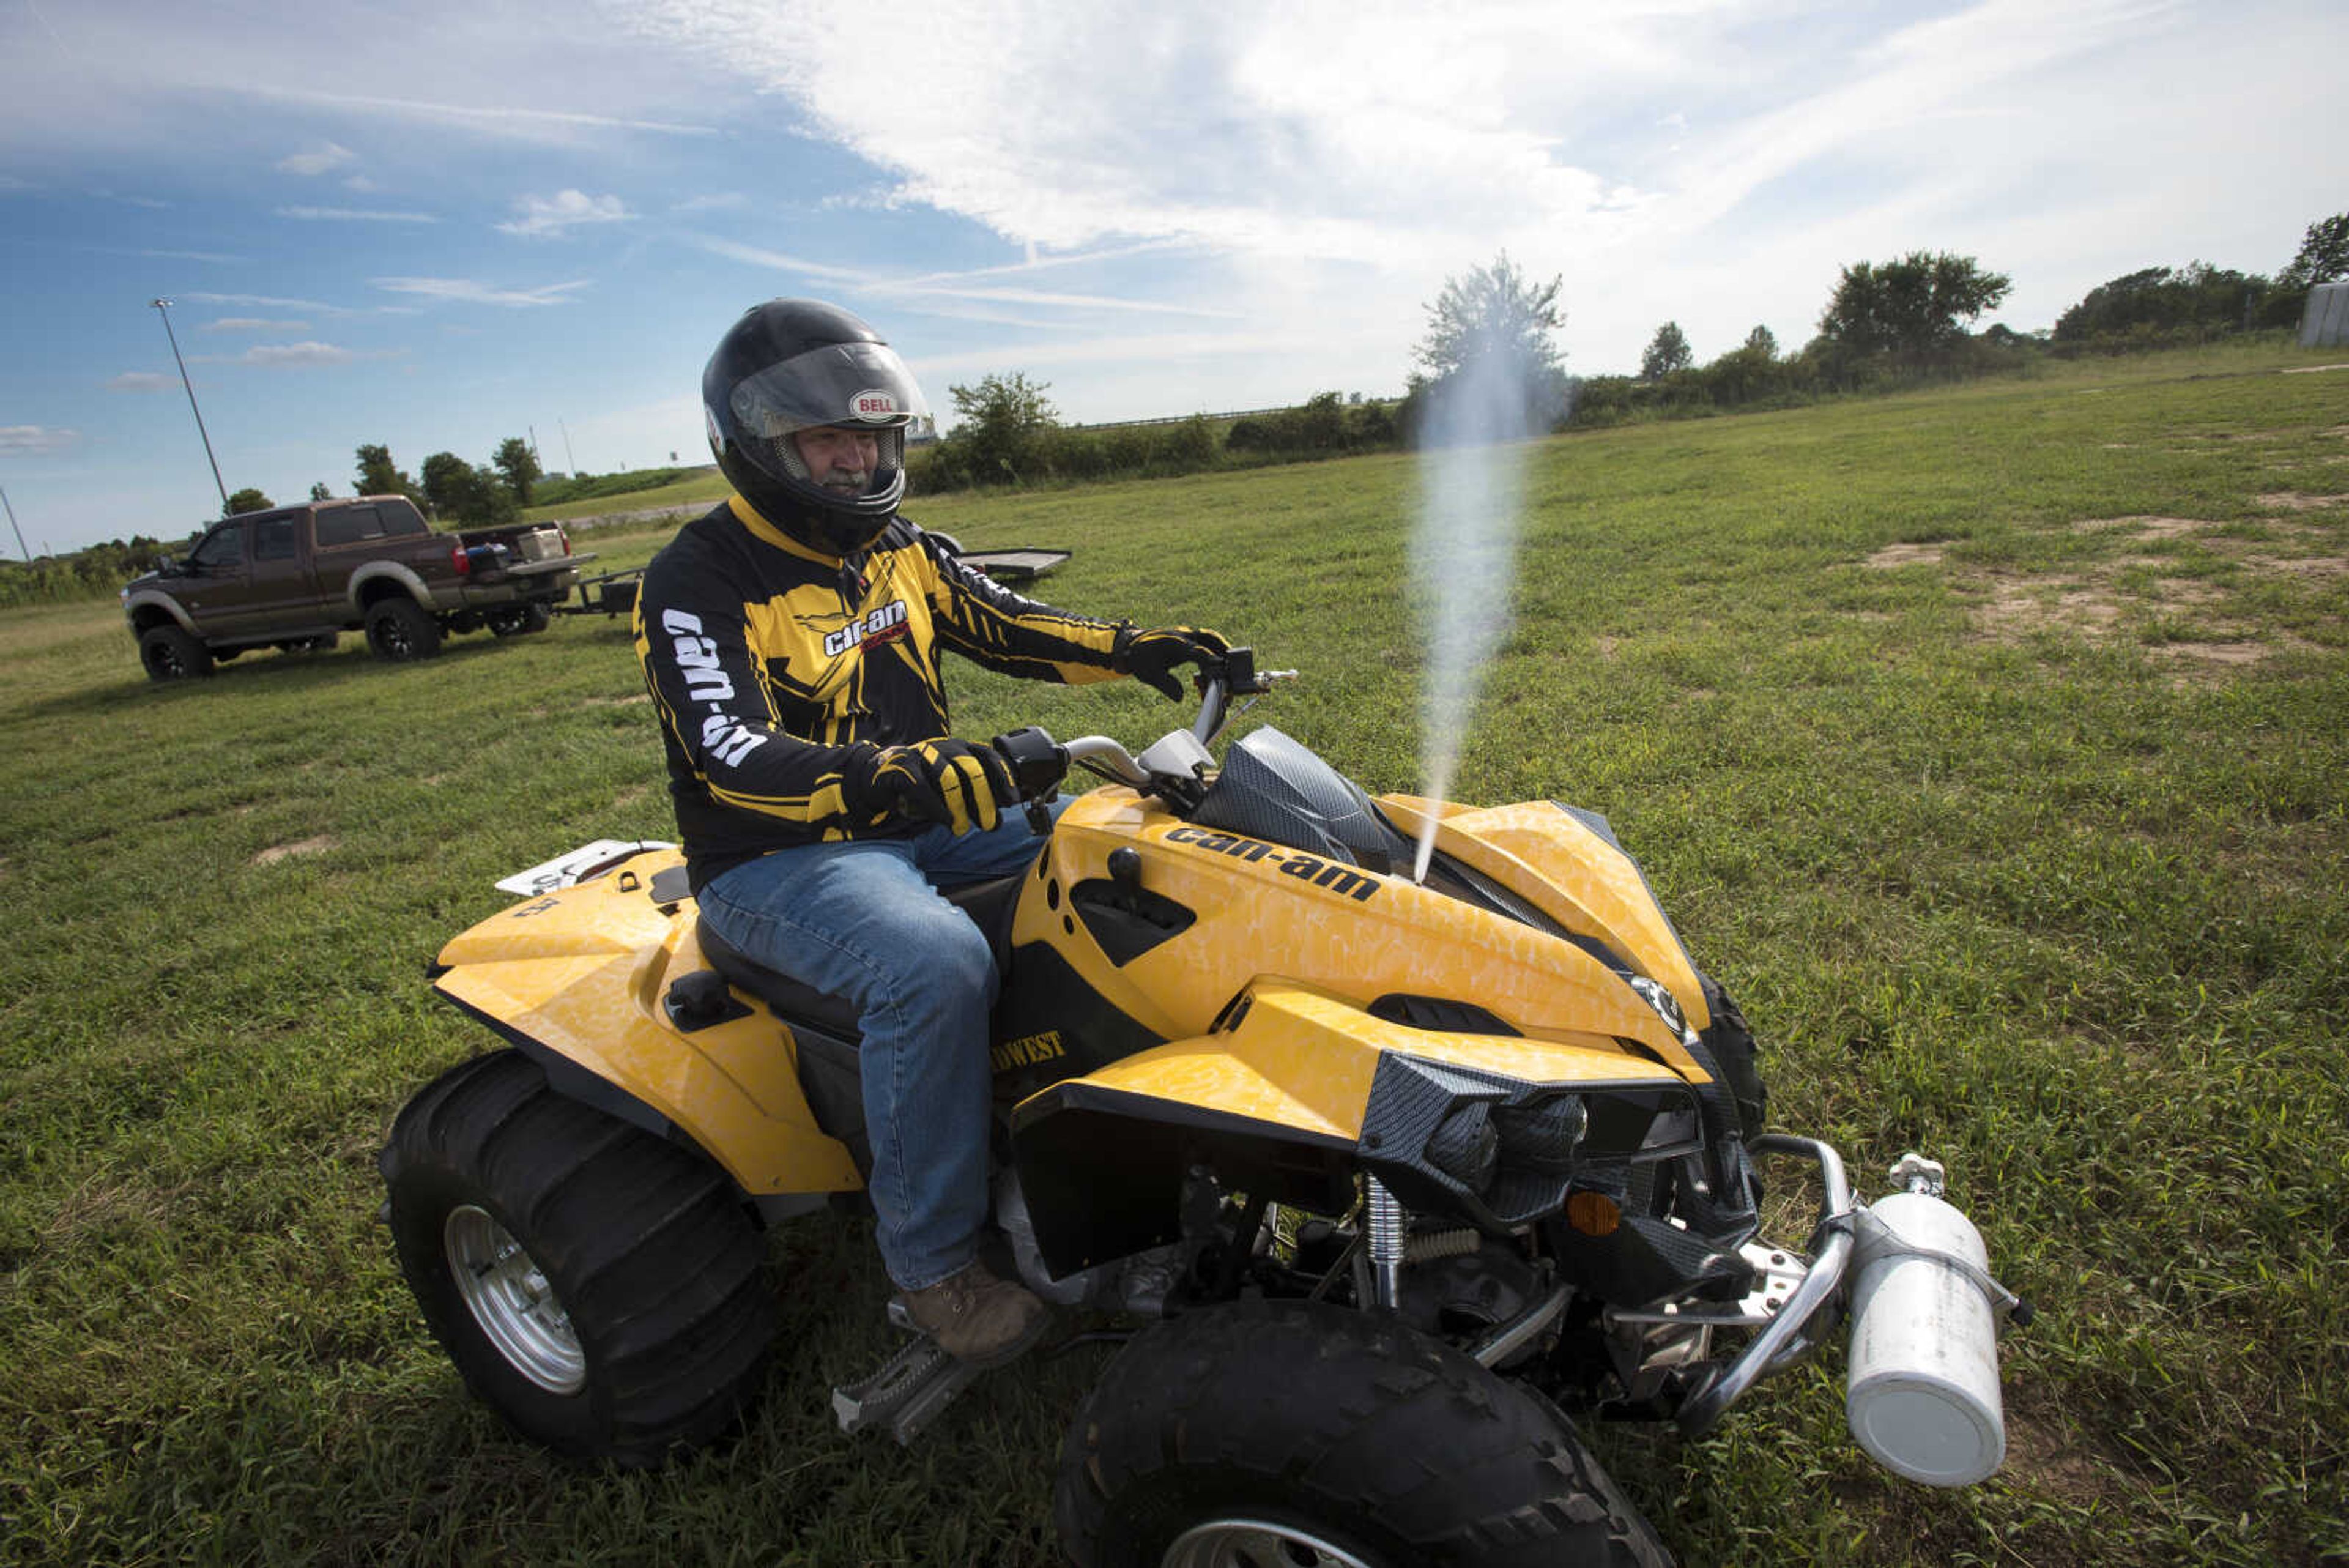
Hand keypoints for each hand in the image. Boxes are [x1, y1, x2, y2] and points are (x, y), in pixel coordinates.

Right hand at [859, 738, 1015, 834]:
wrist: (879, 778)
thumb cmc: (924, 785)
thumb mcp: (952, 790)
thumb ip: (973, 799)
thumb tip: (998, 822)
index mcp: (961, 749)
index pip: (989, 757)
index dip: (1003, 777)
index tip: (1012, 801)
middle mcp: (944, 747)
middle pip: (972, 769)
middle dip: (984, 799)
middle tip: (989, 825)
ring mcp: (923, 754)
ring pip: (948, 777)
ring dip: (959, 807)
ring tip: (960, 829)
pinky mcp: (902, 767)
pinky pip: (922, 787)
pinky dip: (935, 806)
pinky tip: (943, 821)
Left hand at [1115, 625, 1230, 701]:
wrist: (1132, 645)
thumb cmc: (1140, 659)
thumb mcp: (1148, 675)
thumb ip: (1165, 685)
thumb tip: (1180, 698)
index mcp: (1174, 644)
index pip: (1196, 650)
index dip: (1209, 659)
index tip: (1221, 666)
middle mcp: (1183, 636)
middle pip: (1209, 640)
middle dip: (1223, 654)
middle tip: (1233, 670)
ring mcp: (1187, 635)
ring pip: (1210, 637)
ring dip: (1222, 650)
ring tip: (1230, 668)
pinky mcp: (1189, 639)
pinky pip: (1206, 641)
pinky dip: (1215, 652)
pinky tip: (1216, 667)